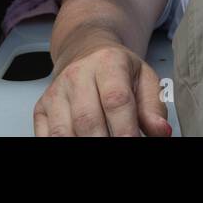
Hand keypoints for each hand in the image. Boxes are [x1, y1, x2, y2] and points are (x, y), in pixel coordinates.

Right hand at [34, 38, 170, 136]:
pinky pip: (46, 136)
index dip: (125, 129)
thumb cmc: (118, 69)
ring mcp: (56, 92)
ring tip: (100, 149)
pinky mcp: (41, 107)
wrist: (86, 49)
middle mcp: (77, 75)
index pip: (116, 100)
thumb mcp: (144, 79)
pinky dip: (61, 145)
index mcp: (108, 63)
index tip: (134, 144)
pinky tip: (78, 144)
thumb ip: (154, 107)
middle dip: (104, 143)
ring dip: (82, 145)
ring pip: (64, 131)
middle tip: (118, 152)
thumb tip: (161, 132)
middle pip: (87, 120)